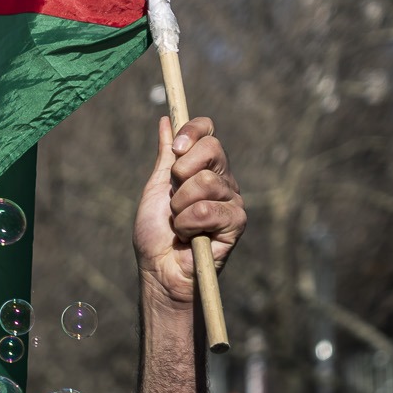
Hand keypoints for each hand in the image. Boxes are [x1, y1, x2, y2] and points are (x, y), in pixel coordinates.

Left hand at [132, 116, 243, 302]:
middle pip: (212, 148)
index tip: (175, 148)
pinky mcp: (236, 223)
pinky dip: (188, 225)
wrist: (159, 271)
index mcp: (204, 169)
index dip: (192, 132)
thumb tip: (166, 121)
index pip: (208, 133)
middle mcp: (222, 181)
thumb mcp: (155, 190)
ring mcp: (232, 201)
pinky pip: (206, 210)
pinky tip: (189, 238)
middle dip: (181, 173)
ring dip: (179, 207)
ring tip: (179, 225)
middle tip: (173, 199)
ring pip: (204, 182)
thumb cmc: (155, 236)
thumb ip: (164, 157)